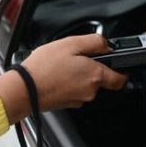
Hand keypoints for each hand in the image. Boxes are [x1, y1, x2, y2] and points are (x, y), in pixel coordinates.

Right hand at [0, 34, 126, 123]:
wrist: (24, 89)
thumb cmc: (44, 68)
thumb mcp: (70, 43)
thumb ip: (94, 42)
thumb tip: (106, 44)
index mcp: (95, 75)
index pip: (121, 79)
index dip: (121, 70)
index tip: (117, 64)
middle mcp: (90, 91)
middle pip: (101, 79)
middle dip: (92, 67)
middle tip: (76, 57)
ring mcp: (78, 99)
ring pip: (86, 85)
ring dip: (78, 74)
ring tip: (61, 65)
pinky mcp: (67, 104)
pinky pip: (73, 91)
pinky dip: (68, 83)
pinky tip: (56, 74)